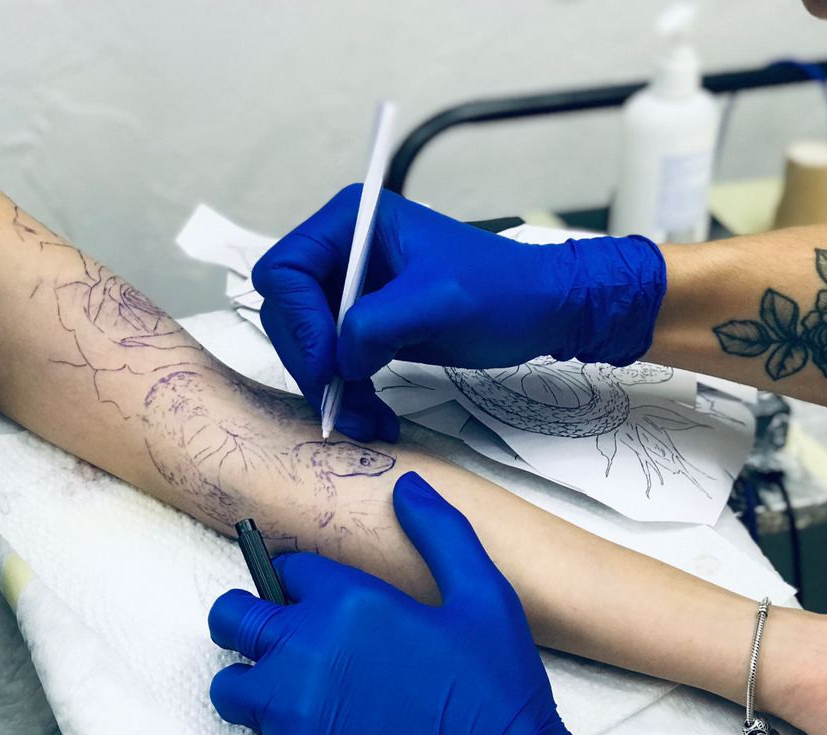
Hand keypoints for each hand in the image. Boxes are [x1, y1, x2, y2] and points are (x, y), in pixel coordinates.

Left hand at [208, 473, 607, 734]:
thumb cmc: (498, 697)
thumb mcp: (486, 599)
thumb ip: (440, 533)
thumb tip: (406, 488)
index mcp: (348, 605)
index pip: (283, 570)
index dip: (299, 580)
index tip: (315, 598)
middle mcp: (304, 656)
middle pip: (230, 619)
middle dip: (250, 622)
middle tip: (286, 642)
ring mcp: (290, 720)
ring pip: (230, 687)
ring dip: (257, 687)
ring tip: (306, 702)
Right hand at [252, 185, 666, 441]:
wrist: (540, 311)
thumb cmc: (502, 290)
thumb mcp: (439, 300)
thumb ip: (377, 322)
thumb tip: (339, 358)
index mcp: (351, 223)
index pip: (286, 271)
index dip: (298, 322)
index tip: (327, 365)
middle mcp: (343, 253)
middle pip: (289, 315)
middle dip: (312, 365)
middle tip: (340, 404)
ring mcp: (353, 292)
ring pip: (309, 348)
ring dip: (330, 391)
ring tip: (367, 421)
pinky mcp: (367, 328)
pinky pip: (335, 367)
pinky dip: (349, 396)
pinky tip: (375, 415)